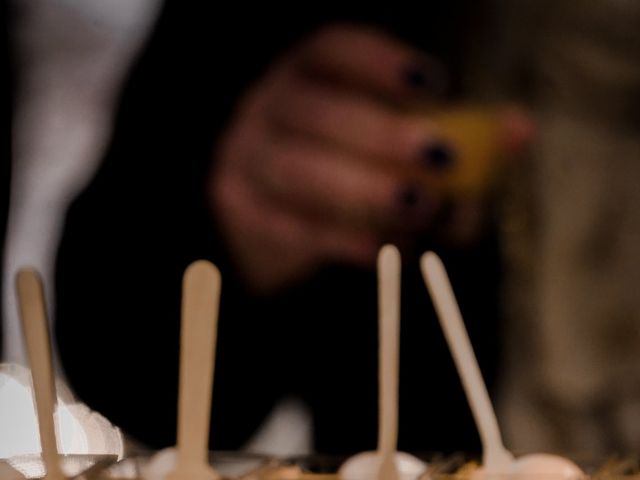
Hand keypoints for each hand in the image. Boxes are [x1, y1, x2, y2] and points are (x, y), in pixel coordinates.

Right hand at [208, 24, 518, 292]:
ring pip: (293, 169)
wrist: (272, 221)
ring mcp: (244, 161)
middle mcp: (266, 109)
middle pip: (311, 111)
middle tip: (440, 158)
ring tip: (418, 206)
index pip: (329, 50)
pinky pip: (287, 226)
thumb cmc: (348, 173)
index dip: (379, 62)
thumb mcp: (398, 150)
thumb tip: (520, 128)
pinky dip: (340, 238)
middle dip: (377, 133)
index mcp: (304, 78)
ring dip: (361, 187)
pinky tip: (384, 249)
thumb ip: (456, 138)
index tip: (434, 85)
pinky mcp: (242, 214)